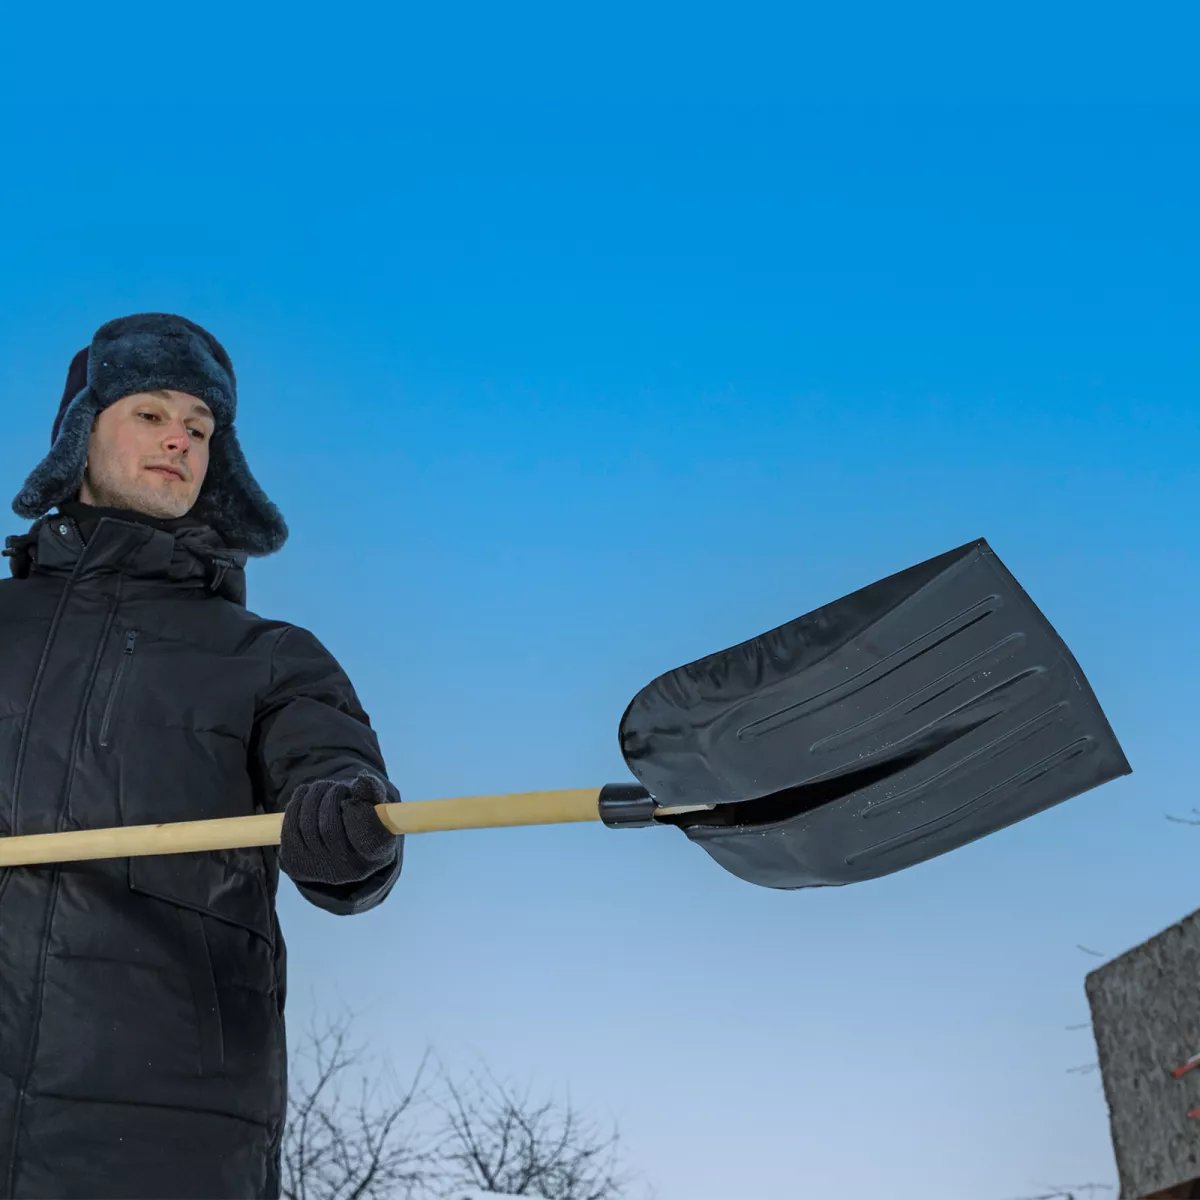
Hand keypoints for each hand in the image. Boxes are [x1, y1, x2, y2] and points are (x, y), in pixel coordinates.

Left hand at [278, 772, 398, 886]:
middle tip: (335, 787)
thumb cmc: (363, 821)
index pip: (364, 835)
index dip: (355, 812)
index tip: (351, 799)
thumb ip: (372, 791)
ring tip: (322, 787)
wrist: (342, 851)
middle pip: (329, 829)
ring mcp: (320, 869)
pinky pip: (289, 831)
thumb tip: (360, 782)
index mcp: (376, 854)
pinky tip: (305, 794)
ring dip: (312, 798)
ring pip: (307, 827)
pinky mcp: (297, 865)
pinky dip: (295, 805)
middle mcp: (348, 869)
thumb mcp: (377, 807)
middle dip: (329, 799)